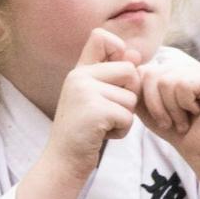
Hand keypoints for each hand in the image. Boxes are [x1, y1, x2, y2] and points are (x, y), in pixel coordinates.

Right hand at [45, 28, 142, 179]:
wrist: (63, 162)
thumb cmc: (84, 131)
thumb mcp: (95, 98)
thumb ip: (113, 76)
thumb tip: (136, 54)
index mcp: (79, 71)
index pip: (101, 37)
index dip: (119, 49)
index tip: (118, 76)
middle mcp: (79, 76)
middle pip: (129, 71)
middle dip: (129, 96)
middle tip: (109, 112)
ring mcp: (85, 92)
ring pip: (131, 98)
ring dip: (124, 117)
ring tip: (102, 125)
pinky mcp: (95, 111)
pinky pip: (127, 116)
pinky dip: (121, 131)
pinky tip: (103, 135)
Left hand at [136, 53, 199, 173]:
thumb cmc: (179, 133)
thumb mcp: (149, 111)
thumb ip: (138, 91)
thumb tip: (132, 71)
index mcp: (174, 71)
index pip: (144, 71)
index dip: (146, 99)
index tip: (161, 118)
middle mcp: (187, 67)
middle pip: (152, 74)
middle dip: (157, 105)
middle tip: (171, 122)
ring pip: (166, 81)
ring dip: (172, 109)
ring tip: (184, 120)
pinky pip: (183, 85)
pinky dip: (185, 105)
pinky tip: (197, 113)